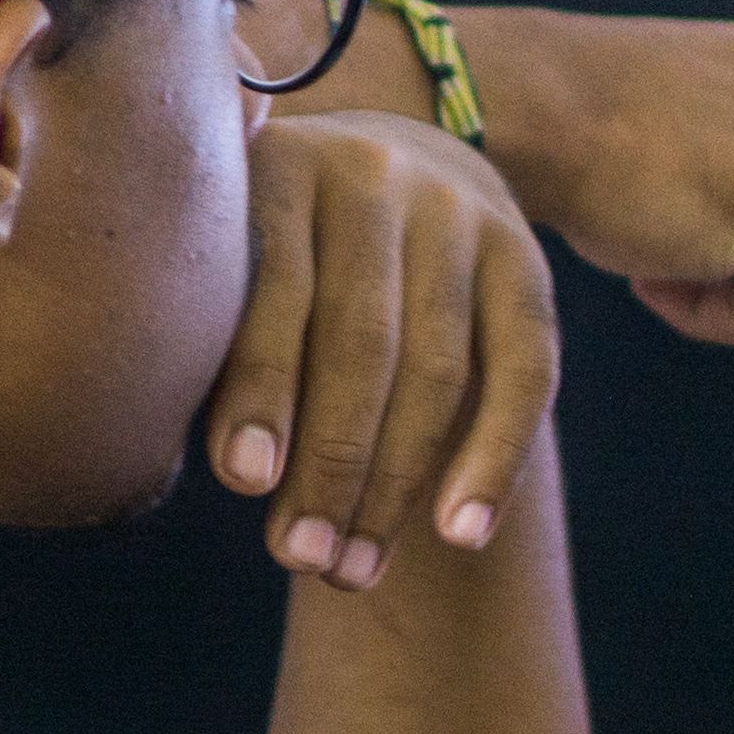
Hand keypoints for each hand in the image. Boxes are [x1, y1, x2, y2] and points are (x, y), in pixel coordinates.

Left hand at [204, 109, 555, 588]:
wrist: (391, 162)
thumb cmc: (270, 247)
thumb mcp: (228, 253)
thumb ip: (208, 331)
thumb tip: (212, 466)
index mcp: (279, 165)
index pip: (276, 287)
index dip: (262, 388)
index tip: (243, 482)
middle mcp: (376, 176)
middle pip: (362, 338)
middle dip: (330, 463)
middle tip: (298, 558)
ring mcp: (460, 212)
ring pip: (439, 368)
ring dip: (394, 485)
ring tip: (352, 571)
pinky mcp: (524, 255)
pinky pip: (526, 371)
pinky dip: (495, 459)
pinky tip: (460, 535)